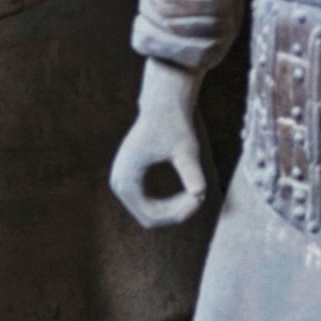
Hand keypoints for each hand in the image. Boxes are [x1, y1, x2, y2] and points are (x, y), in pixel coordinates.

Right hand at [112, 64, 210, 228]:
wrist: (164, 102)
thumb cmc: (176, 124)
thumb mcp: (186, 150)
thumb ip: (191, 171)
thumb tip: (200, 192)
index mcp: (126, 181)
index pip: (151, 217)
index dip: (177, 215)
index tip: (200, 198)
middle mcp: (119, 183)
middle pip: (149, 217)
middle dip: (176, 212)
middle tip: (201, 197)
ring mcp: (122, 180)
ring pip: (149, 211)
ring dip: (173, 208)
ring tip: (197, 193)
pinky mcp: (130, 176)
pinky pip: (148, 201)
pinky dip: (169, 201)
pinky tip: (188, 191)